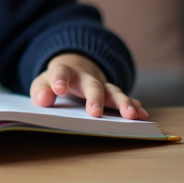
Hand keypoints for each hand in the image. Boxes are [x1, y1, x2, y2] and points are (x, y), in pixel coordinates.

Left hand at [30, 52, 147, 119]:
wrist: (76, 67)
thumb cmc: (57, 81)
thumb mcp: (44, 82)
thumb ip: (40, 90)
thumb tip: (43, 99)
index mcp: (66, 73)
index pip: (61, 73)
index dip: (60, 80)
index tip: (59, 89)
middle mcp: (87, 78)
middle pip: (92, 86)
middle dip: (95, 98)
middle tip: (95, 113)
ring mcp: (102, 86)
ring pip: (113, 92)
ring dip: (123, 103)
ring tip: (131, 115)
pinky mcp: (112, 94)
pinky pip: (126, 99)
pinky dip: (134, 106)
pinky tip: (142, 114)